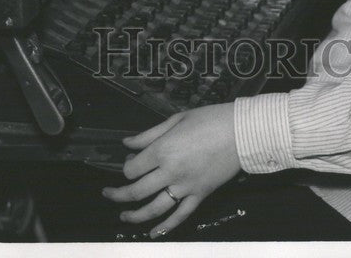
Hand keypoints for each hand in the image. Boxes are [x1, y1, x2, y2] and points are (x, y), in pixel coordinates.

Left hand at [102, 104, 240, 237]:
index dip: (126, 166)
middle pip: (137, 191)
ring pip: (154, 209)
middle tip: (109, 194)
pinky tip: (154, 233)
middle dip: (118, 195)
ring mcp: (185, 187)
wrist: (241, 131)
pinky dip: (166, 227)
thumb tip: (127, 144)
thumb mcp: (177, 119)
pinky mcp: (200, 195)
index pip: (133, 168)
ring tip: (124, 216)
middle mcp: (170, 172)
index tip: (130, 161)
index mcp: (163, 150)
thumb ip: (149, 134)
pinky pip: (180, 216)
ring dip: (135, 215)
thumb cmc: (209, 119)